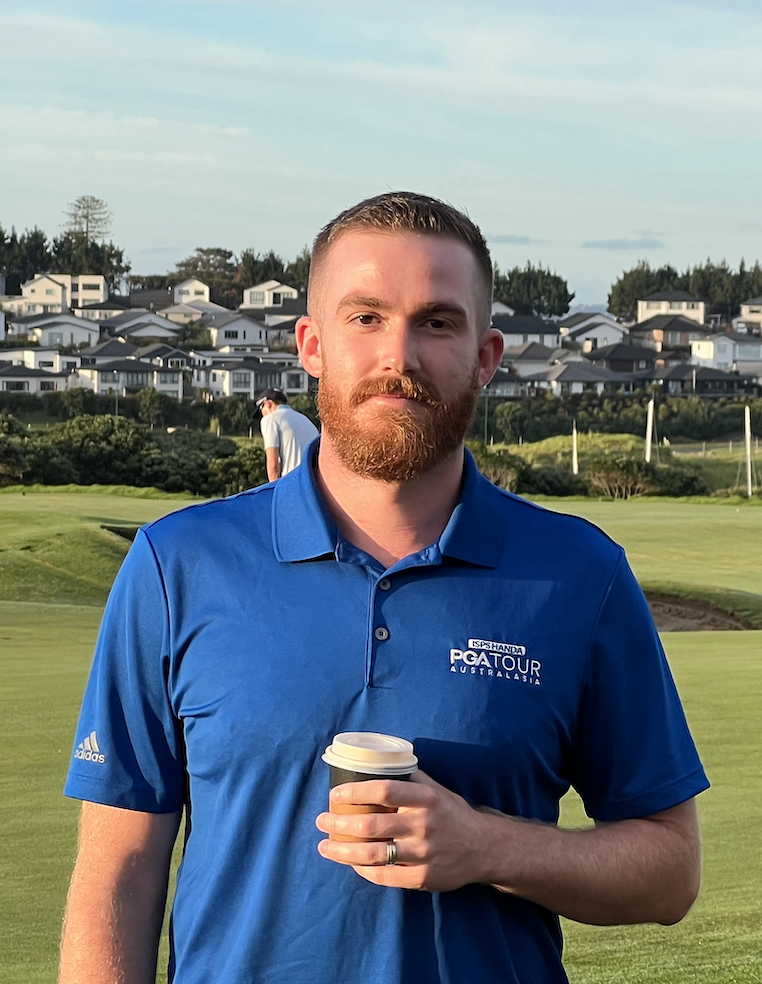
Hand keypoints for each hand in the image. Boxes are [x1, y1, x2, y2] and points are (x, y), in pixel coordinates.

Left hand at [315, 770, 489, 890]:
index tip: (335, 794)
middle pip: (372, 826)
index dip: (355, 792)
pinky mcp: (423, 878)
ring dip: (343, 851)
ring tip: (325, 846)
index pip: (383, 791)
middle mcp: (424, 825)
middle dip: (339, 824)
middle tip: (321, 821)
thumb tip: (377, 760)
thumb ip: (409, 777)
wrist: (484, 848)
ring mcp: (423, 854)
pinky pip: (385, 876)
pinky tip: (352, 864)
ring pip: (373, 855)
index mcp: (426, 798)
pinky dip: (364, 870)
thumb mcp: (435, 788)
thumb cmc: (452, 813)